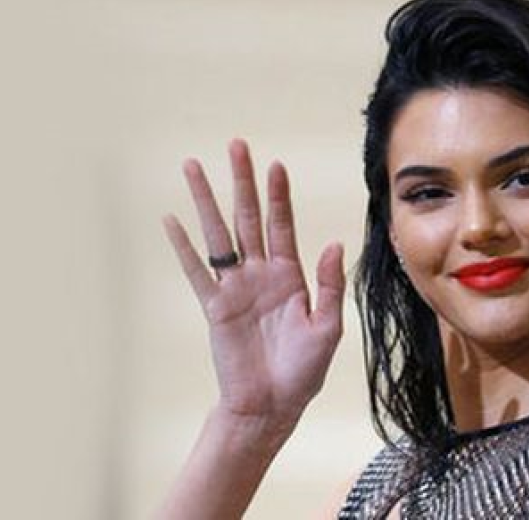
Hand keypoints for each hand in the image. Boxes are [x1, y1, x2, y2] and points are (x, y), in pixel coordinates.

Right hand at [163, 139, 344, 431]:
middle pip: (248, 218)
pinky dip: (183, 247)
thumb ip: (329, 285)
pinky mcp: (214, 307)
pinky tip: (171, 220)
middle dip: (242, 182)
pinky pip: (196, 271)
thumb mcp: (327, 327)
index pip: (283, 225)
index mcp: (291, 275)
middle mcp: (261, 274)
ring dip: (206, 201)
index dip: (278, 195)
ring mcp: (236, 288)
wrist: (272, 405)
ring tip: (193, 166)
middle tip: (236, 145)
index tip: (275, 164)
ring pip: (219, 235)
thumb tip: (333, 243)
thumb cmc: (303, 370)